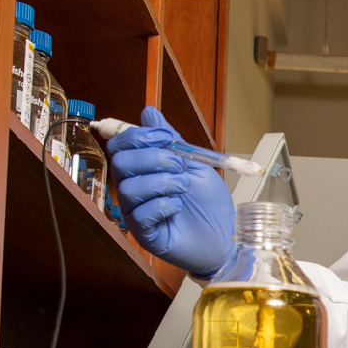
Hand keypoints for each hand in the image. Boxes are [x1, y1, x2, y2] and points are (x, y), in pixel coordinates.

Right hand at [108, 106, 236, 277]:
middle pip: (120, 164)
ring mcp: (137, 214)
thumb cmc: (209, 203)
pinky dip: (161, 205)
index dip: (140, 137)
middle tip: (179, 166)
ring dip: (161, 182)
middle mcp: (135, 191)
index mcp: (143, 171)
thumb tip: (148, 112)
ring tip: (184, 186)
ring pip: (127, 189)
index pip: (121, 146)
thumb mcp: (193, 163)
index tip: (168, 138)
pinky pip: (139, 216)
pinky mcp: (145, 235)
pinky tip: (177, 207)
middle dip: (152, 158)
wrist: (227, 236)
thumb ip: (170, 139)